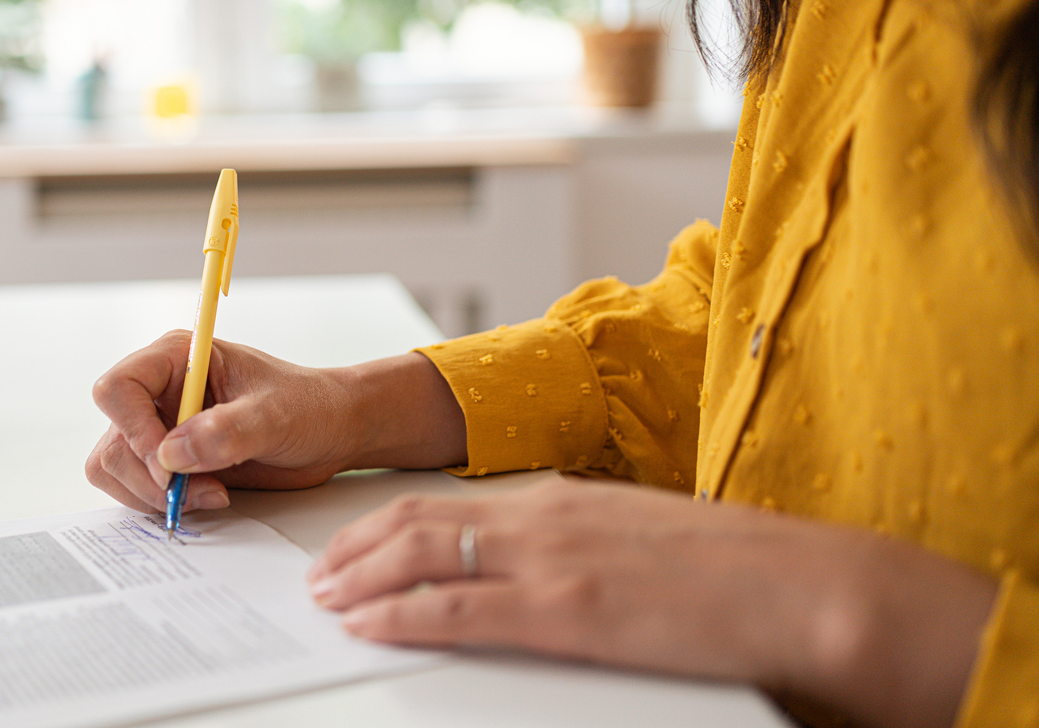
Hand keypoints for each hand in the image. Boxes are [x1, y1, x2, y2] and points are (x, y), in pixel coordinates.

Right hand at [85, 332, 464, 513]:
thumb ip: (228, 431)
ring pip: (114, 466)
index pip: (118, 387)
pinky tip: (206, 498)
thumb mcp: (276, 416)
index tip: (169, 464)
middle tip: (199, 490)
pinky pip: (133, 487)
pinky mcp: (168, 461)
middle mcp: (159, 390)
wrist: (332, 431)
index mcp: (177, 357)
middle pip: (114, 437)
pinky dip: (158, 503)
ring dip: (152, 494)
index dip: (133, 429)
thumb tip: (173, 453)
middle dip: (148, 475)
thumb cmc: (310, 406)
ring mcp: (159, 426)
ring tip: (209, 494)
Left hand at [307, 480, 997, 727]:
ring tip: (329, 598)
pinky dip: (402, 614)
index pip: (444, 503)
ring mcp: (549, 559)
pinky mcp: (565, 609)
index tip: (353, 543)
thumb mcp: (633, 533)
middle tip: (321, 574)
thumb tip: (532, 557)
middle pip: (417, 523)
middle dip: (356, 548)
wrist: (797, 585)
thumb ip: (575, 538)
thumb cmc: (731, 566)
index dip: (385, 524)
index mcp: (558, 497)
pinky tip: (371, 622)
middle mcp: (541, 516)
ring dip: (363, 578)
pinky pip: (458, 610)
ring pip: (423, 557)